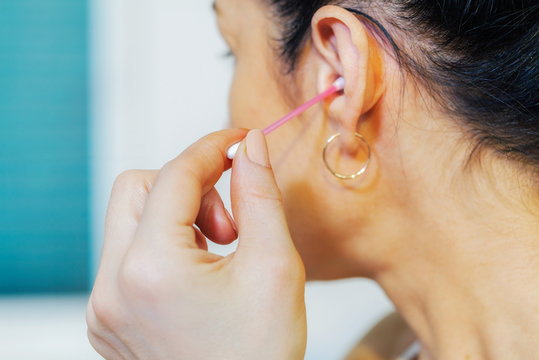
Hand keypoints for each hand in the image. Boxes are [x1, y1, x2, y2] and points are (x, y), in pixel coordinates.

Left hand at [86, 129, 306, 359]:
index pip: (174, 175)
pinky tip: (198, 274)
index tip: (238, 141)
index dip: (211, 148)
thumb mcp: (274, 266)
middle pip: (137, 188)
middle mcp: (112, 287)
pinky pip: (126, 254)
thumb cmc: (261, 355)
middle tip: (229, 224)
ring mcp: (105, 306)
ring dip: (176, 217)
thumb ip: (259, 195)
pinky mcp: (108, 317)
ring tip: (218, 253)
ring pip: (129, 220)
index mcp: (151, 270)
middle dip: (188, 188)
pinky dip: (162, 246)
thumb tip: (249, 146)